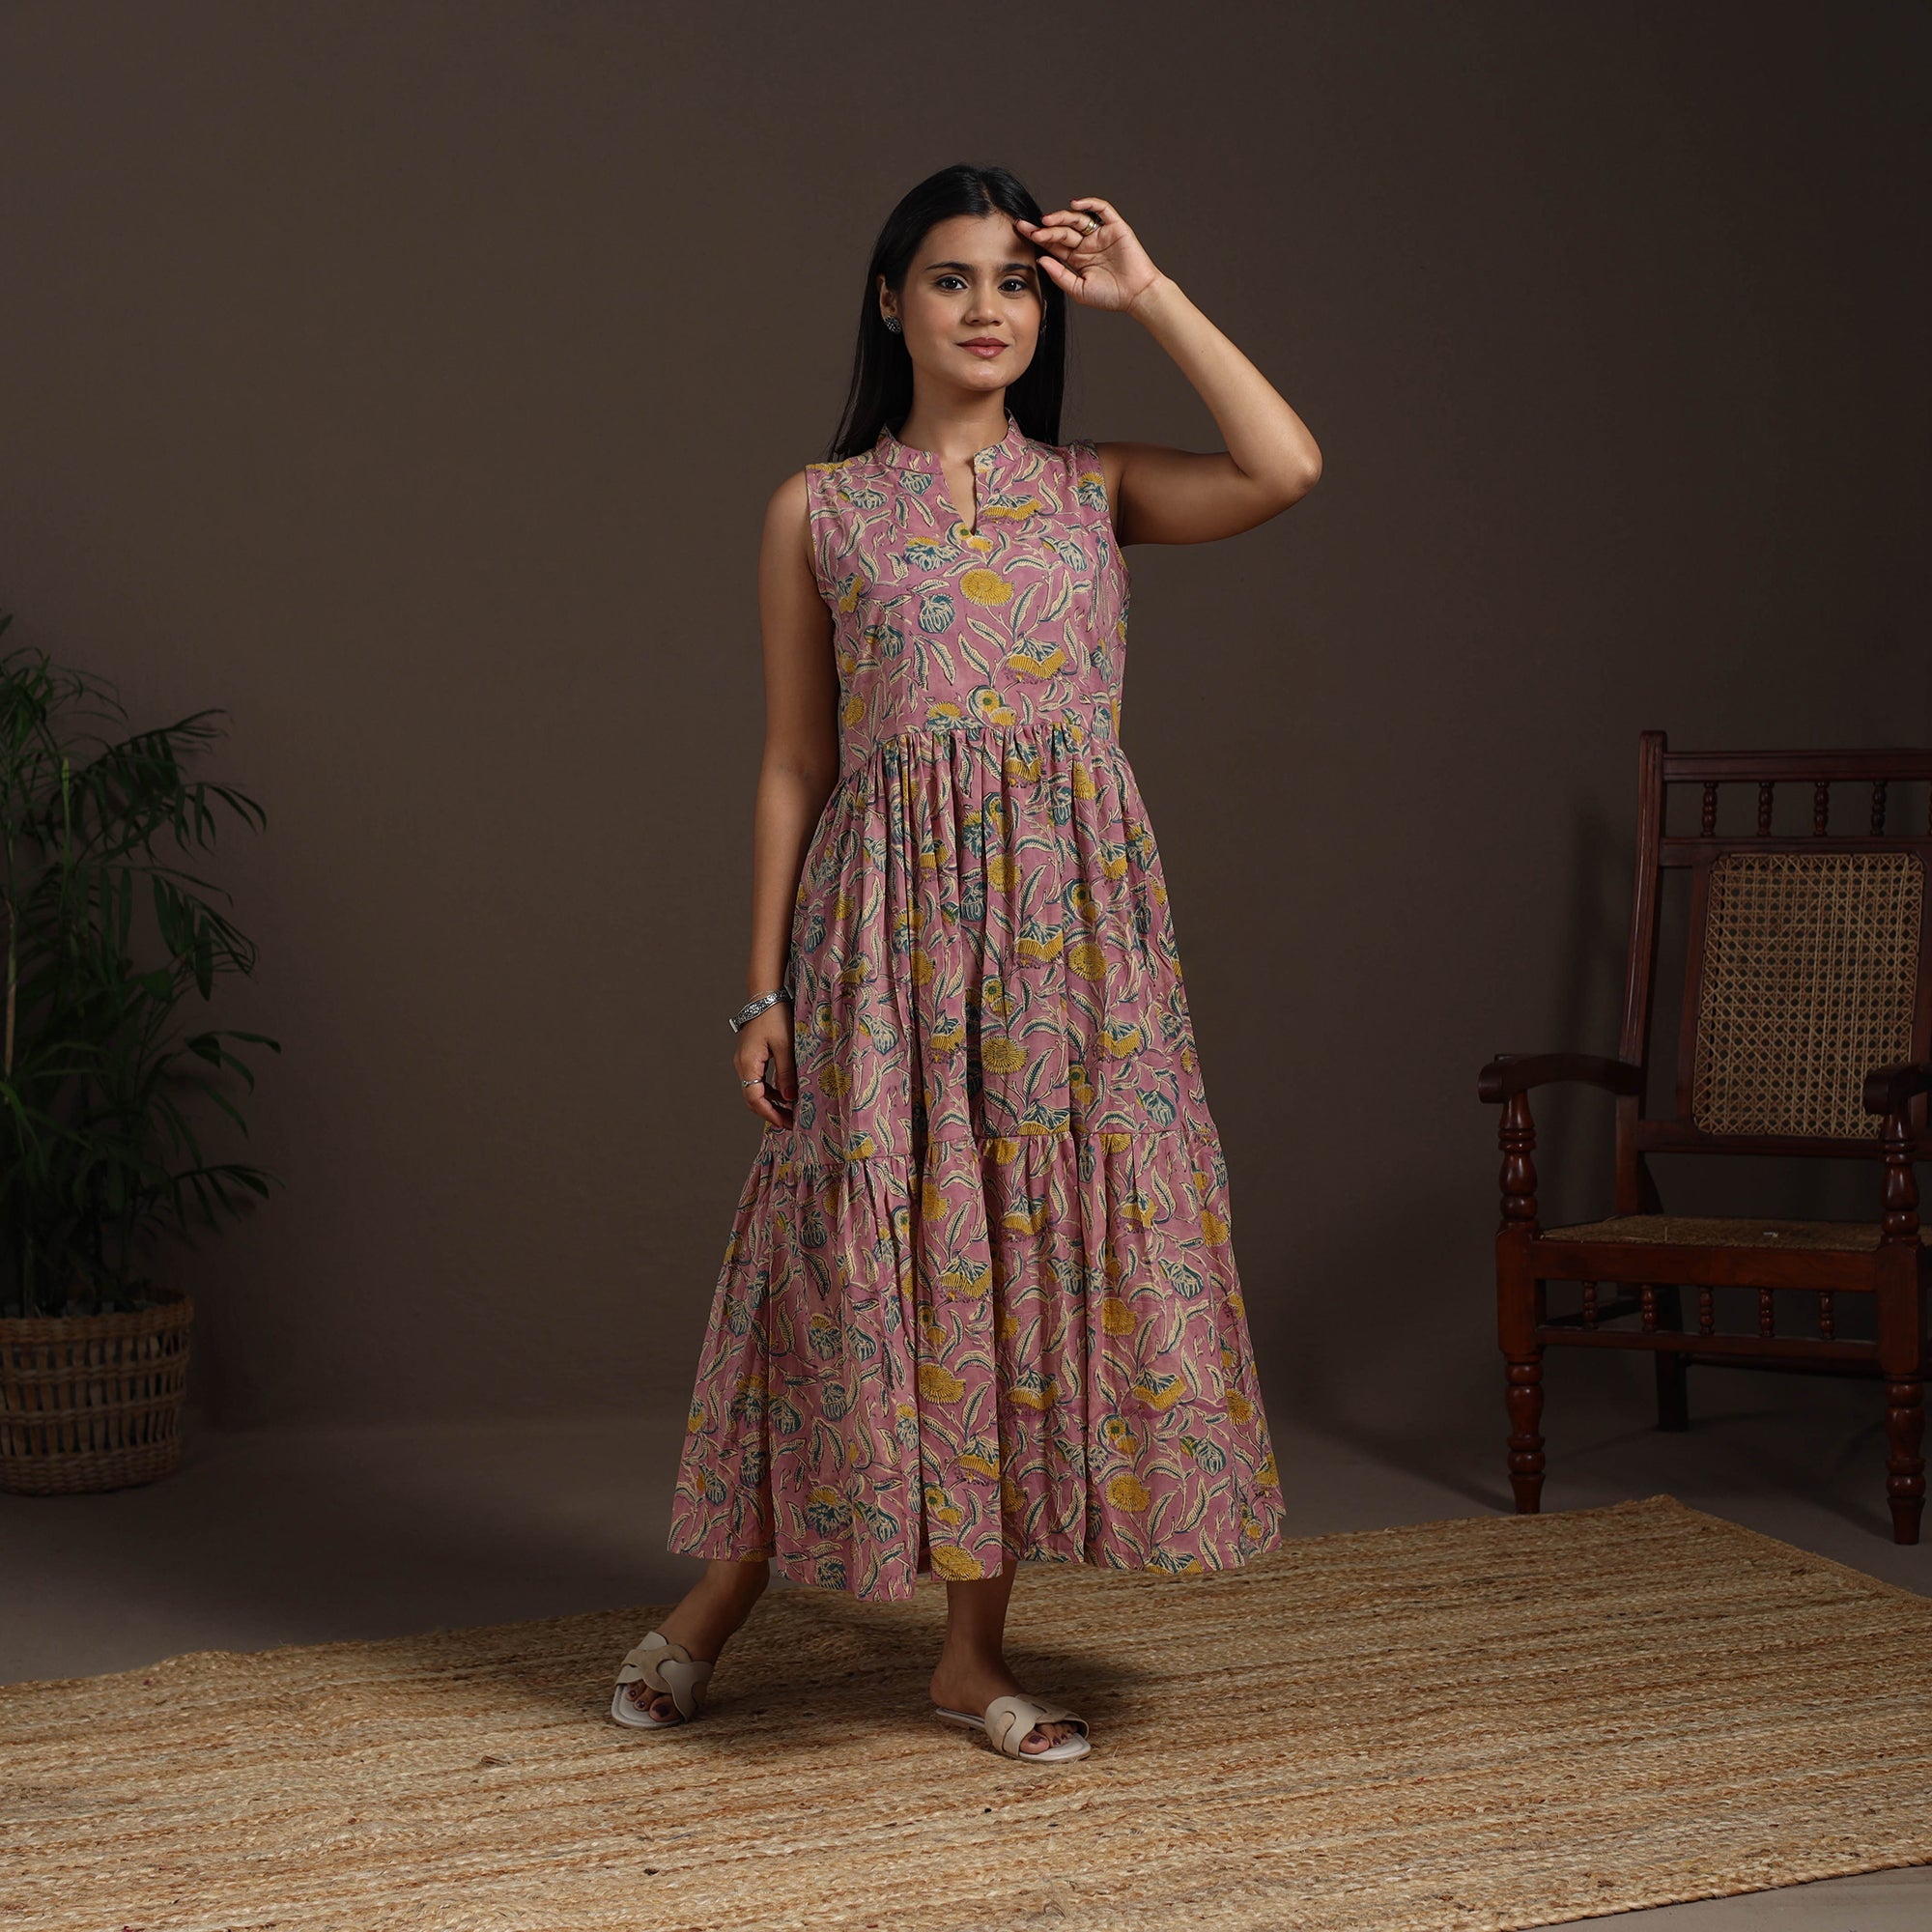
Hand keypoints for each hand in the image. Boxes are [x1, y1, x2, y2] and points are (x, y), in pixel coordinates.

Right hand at [734, 1007, 795, 1128]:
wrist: (765, 996)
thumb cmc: (776, 1017)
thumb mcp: (785, 1046)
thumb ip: (786, 1074)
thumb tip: (789, 1099)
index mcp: (748, 1064)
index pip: (754, 1098)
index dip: (769, 1113)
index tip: (785, 1123)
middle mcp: (742, 1065)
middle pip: (752, 1097)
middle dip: (771, 1111)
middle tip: (791, 1122)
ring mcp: (745, 1061)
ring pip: (755, 1089)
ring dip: (772, 1101)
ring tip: (791, 1109)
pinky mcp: (751, 1057)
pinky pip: (758, 1080)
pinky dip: (771, 1089)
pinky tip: (786, 1092)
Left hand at [1015, 196, 1162, 314]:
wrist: (1137, 295)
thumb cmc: (1110, 296)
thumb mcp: (1078, 290)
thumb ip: (1059, 275)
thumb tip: (1041, 259)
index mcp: (1076, 259)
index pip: (1053, 244)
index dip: (1037, 237)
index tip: (1021, 231)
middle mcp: (1086, 244)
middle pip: (1061, 230)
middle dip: (1044, 228)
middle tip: (1029, 228)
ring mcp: (1100, 234)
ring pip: (1077, 219)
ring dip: (1061, 217)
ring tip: (1047, 221)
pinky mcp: (1115, 227)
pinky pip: (1102, 209)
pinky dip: (1089, 203)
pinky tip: (1075, 205)